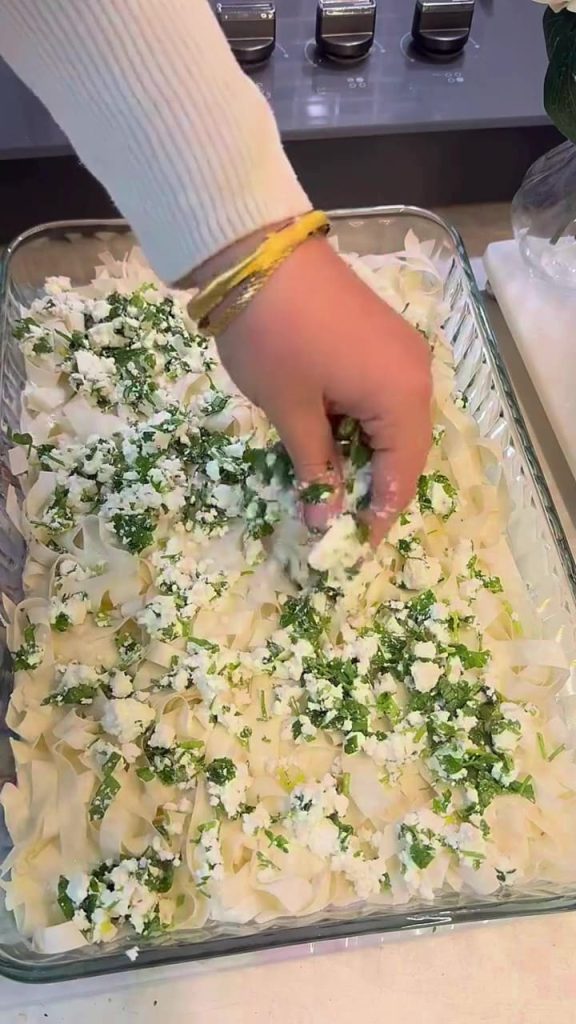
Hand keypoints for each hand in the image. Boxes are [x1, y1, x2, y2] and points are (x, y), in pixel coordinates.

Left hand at [215, 236, 431, 543]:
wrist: (257, 252)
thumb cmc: (273, 338)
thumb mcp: (291, 412)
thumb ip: (315, 469)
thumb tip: (325, 520)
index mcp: (401, 396)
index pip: (400, 476)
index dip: (377, 517)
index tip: (350, 549)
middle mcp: (416, 374)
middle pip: (404, 450)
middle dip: (371, 486)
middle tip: (334, 518)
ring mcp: (402, 351)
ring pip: (392, 422)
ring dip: (363, 454)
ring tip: (327, 481)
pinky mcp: (382, 337)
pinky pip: (382, 394)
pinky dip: (360, 422)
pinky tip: (330, 435)